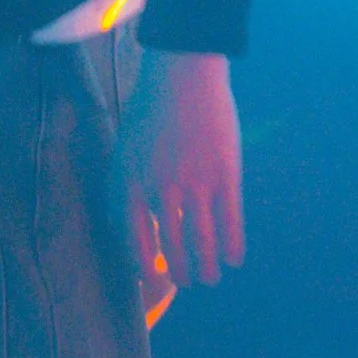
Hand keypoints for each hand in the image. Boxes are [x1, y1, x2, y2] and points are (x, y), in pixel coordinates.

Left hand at [116, 48, 244, 305]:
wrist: (182, 75)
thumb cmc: (149, 112)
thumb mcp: (125, 151)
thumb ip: (124, 190)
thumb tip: (123, 227)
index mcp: (131, 184)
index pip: (134, 240)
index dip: (143, 266)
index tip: (151, 281)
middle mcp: (162, 190)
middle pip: (171, 245)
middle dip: (181, 271)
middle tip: (188, 282)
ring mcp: (195, 183)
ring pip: (202, 239)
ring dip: (207, 265)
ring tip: (210, 279)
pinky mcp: (225, 174)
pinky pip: (230, 219)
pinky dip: (233, 244)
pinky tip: (234, 259)